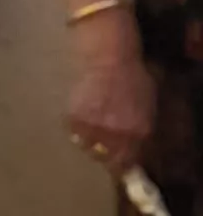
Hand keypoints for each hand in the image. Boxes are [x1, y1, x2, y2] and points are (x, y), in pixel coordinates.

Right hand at [71, 18, 155, 171]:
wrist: (108, 58)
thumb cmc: (132, 77)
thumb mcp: (147, 106)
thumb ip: (141, 128)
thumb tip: (135, 145)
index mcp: (139, 133)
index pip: (129, 161)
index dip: (122, 163)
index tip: (117, 162)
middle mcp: (118, 135)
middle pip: (106, 159)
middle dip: (104, 153)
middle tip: (101, 145)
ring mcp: (95, 128)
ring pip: (87, 148)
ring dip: (88, 142)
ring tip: (89, 130)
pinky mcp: (75, 119)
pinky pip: (73, 133)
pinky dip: (75, 128)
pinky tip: (80, 117)